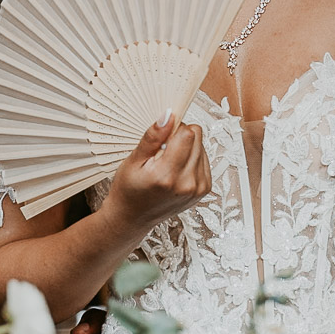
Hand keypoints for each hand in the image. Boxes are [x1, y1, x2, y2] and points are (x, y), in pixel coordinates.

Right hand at [101, 112, 210, 239]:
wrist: (133, 217)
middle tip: (162, 151)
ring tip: (167, 163)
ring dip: (186, 148)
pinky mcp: (205, 189)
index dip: (174, 128)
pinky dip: (191, 159)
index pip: (187, 134)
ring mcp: (198, 188)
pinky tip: (176, 169)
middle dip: (180, 137)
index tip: (162, 136)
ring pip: (202, 146)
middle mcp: (188, 184)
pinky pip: (204, 159)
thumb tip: (168, 116)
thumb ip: (153, 137)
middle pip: (197, 138)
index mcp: (168, 176)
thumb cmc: (129, 191)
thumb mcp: (133, 161)